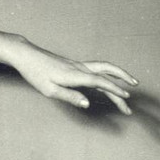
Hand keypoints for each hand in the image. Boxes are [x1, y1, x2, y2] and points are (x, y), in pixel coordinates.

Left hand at [10, 40, 137, 114]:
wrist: (27, 55)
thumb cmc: (35, 74)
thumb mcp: (49, 90)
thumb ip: (69, 97)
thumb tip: (87, 104)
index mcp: (74, 75)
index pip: (100, 82)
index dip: (114, 89)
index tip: (126, 98)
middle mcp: (79, 68)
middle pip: (107, 74)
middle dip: (122, 85)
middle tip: (130, 101)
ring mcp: (78, 65)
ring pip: (105, 68)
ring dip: (120, 74)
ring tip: (132, 82)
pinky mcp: (75, 65)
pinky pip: (97, 69)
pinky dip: (109, 74)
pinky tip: (111, 81)